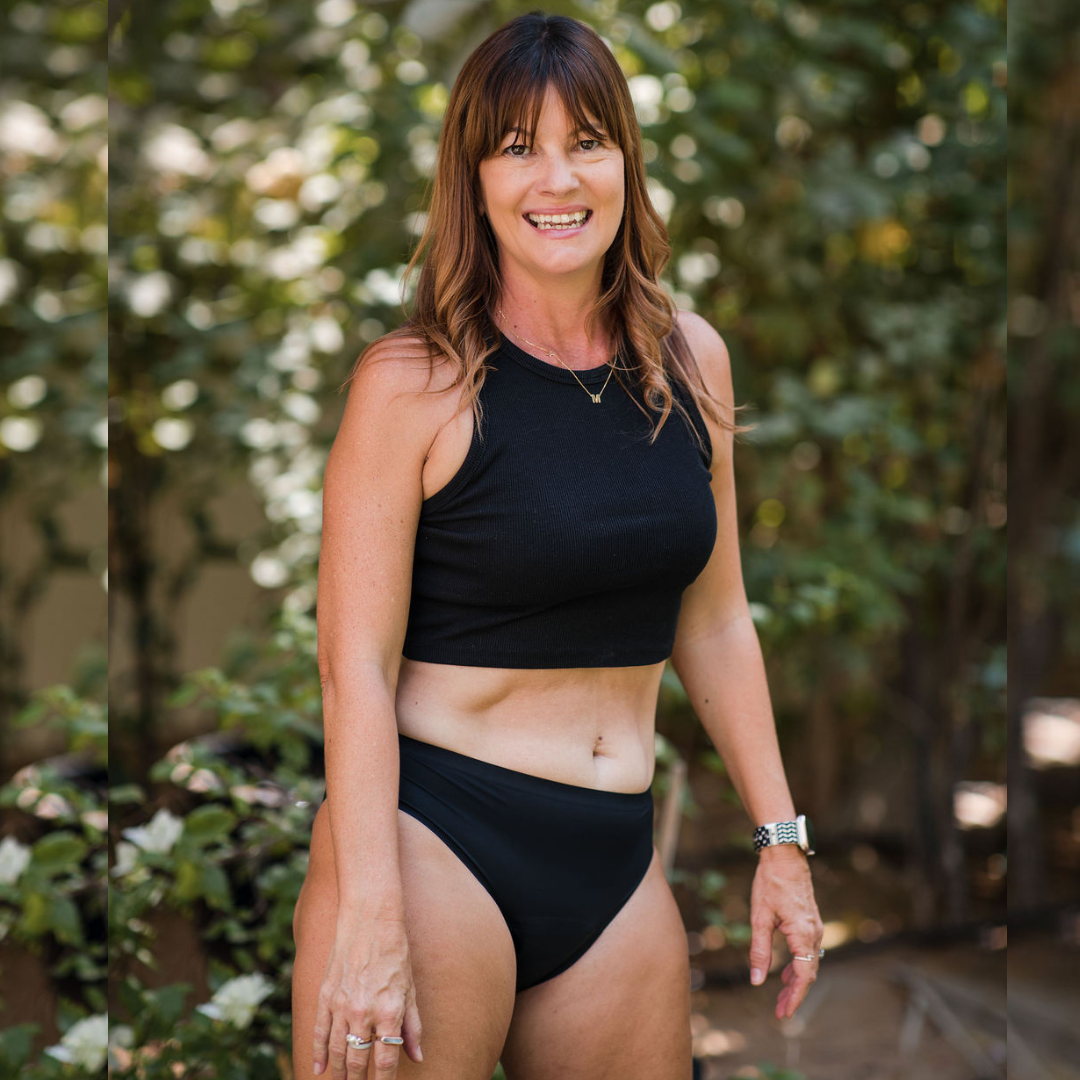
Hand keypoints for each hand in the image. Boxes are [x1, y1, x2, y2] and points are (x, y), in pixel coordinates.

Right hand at [312, 915, 423, 1078]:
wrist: (369, 920)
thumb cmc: (395, 952)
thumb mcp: (410, 989)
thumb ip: (412, 1026)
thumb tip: (417, 1055)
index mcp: (389, 1011)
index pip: (385, 1060)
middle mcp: (364, 1012)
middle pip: (358, 1061)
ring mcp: (341, 1005)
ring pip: (338, 1051)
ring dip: (340, 1073)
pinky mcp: (326, 996)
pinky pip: (319, 1032)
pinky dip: (319, 1054)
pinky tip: (320, 1070)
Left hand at [747, 846, 823, 1020]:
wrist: (784, 855)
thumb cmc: (770, 883)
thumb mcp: (759, 917)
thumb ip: (759, 950)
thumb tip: (757, 980)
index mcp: (803, 934)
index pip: (803, 975)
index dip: (794, 997)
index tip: (784, 1013)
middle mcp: (814, 933)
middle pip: (808, 973)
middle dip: (794, 994)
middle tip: (779, 1013)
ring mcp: (815, 927)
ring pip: (809, 963)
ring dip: (796, 981)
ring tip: (780, 998)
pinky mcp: (810, 922)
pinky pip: (808, 951)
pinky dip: (798, 966)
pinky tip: (785, 973)